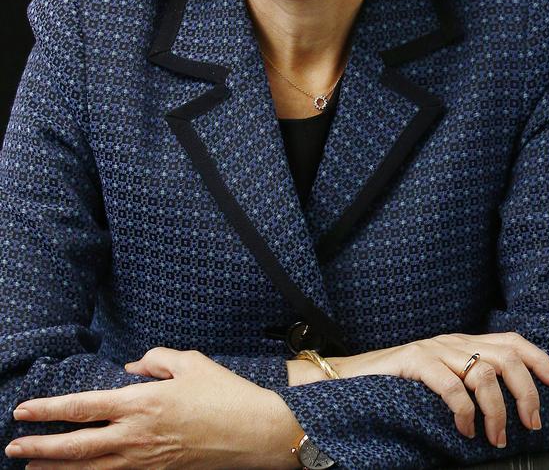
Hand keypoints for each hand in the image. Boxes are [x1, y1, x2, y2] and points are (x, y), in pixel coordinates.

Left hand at [5, 348, 281, 468]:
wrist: (255, 433)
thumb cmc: (225, 394)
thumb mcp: (191, 363)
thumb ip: (155, 360)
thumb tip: (130, 367)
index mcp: (143, 402)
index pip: (84, 407)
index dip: (50, 410)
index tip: (24, 411)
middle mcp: (137, 435)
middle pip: (77, 446)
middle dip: (40, 447)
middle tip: (12, 448)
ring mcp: (145, 461)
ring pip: (89, 469)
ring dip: (57, 469)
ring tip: (30, 468)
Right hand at [327, 331, 548, 448]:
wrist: (349, 380)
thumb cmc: (398, 388)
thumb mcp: (441, 382)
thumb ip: (467, 384)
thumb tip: (507, 411)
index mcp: (462, 344)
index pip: (511, 340)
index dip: (539, 358)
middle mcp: (452, 341)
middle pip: (506, 355)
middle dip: (527, 391)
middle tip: (530, 424)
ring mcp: (433, 349)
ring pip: (484, 371)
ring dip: (497, 410)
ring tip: (495, 437)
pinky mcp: (414, 361)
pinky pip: (452, 384)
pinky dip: (465, 411)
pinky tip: (465, 430)